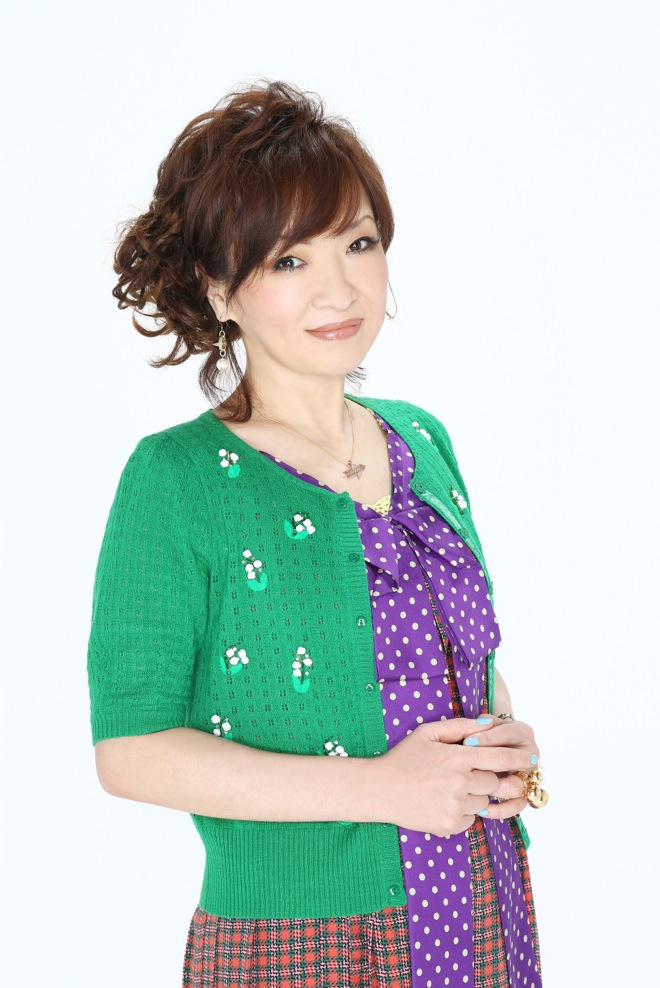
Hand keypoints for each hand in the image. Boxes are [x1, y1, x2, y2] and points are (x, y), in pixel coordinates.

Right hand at [375, 717, 539, 837]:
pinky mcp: (450, 826)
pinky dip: (465, 811)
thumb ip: (460, 726)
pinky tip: (444, 801)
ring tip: (453, 787)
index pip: (499, 758)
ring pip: (484, 802)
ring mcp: (456, 807)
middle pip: (496, 783)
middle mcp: (460, 783)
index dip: (518, 758)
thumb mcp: (428, 733)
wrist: (380, 789)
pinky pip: (471, 819)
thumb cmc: (404, 758)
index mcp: (457, 758)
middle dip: (496, 779)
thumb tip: (488, 723)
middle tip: (490, 775)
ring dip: (477, 795)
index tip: (532, 758)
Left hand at [461, 716, 540, 818]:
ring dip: (497, 788)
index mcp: (521, 732)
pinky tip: (482, 808)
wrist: (482, 752)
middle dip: (491, 763)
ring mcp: (528, 774)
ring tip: (475, 791)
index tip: (467, 742)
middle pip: (515, 760)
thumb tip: (480, 723)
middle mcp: (529, 753)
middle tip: (471, 767)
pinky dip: (501, 808)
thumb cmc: (478, 736)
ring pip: (518, 784)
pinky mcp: (523, 794)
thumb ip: (478, 723)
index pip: (508, 733)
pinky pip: (517, 804)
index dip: (488, 738)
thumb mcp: (477, 725)